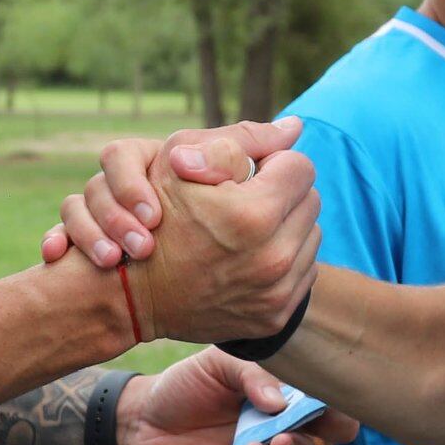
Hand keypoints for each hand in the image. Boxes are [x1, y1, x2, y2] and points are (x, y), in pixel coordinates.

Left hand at [115, 350, 358, 444]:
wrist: (140, 412)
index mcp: (281, 409)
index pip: (323, 420)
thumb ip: (253, 376)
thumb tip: (280, 403)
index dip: (336, 421)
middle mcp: (271, 441)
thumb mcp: (220, 364)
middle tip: (283, 438)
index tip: (334, 418)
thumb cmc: (188, 385)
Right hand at [125, 142, 320, 346]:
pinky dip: (282, 262)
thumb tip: (295, 127)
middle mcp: (273, 257)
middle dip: (282, 194)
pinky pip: (303, 273)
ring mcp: (276, 292)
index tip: (248, 175)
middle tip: (246, 200)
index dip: (272, 164)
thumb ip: (243, 138)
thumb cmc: (153, 216)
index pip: (300, 167)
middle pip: (311, 201)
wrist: (134, 294)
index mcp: (254, 214)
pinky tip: (248, 259)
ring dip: (285, 228)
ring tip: (246, 231)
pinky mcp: (275, 317)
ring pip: (310, 236)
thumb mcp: (179, 161)